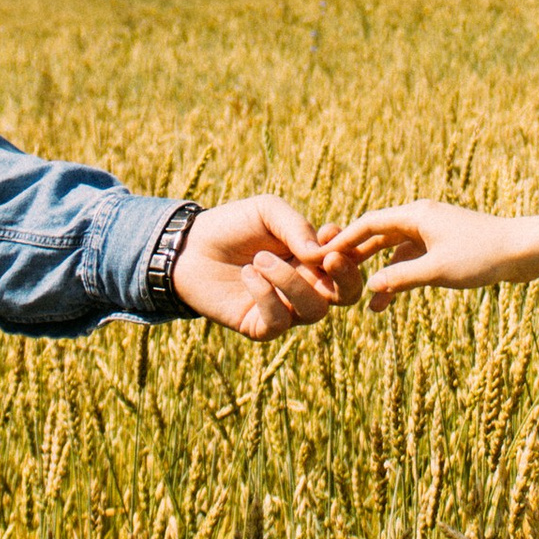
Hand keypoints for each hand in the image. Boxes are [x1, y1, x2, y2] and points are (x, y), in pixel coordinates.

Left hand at [173, 194, 356, 340]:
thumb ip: (297, 227)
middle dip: (345, 278)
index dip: (350, 252)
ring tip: (260, 259)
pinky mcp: (260, 326)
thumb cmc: (231, 225)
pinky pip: (279, 322)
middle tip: (327, 260)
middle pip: (347, 295)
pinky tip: (249, 274)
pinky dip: (266, 295)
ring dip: (291, 282)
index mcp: (314, 258)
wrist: (188, 246)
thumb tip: (321, 255)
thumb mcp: (267, 211)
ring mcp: (285, 309)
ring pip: (314, 310)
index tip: (331, 233)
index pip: (350, 262)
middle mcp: (307, 286)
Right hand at [321, 200, 526, 300]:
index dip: (344, 239)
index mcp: (416, 215)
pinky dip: (400, 277)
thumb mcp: (437, 270)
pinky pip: (412, 260)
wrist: (523, 251)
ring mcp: (432, 233)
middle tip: (332, 275)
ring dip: (378, 272)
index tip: (322, 255)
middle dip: (356, 256)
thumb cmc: (482, 256)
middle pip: (378, 235)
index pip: (369, 223)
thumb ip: (401, 278)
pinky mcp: (444, 246)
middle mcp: (421, 219)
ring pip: (394, 251)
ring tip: (358, 298)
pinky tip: (388, 299)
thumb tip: (371, 287)